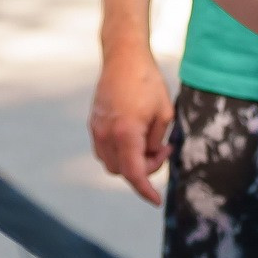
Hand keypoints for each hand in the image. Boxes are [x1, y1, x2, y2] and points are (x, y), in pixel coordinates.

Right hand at [89, 45, 175, 203]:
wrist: (123, 57)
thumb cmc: (147, 82)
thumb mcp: (164, 114)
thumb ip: (156, 142)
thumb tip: (151, 155)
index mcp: (126, 134)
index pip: (134, 174)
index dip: (146, 191)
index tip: (156, 200)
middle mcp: (106, 135)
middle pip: (122, 171)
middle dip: (143, 169)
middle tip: (163, 150)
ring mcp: (96, 129)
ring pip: (111, 163)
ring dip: (130, 161)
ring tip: (149, 141)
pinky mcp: (93, 123)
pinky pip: (104, 149)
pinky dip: (119, 152)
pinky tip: (134, 136)